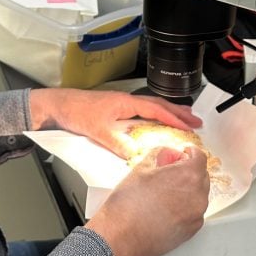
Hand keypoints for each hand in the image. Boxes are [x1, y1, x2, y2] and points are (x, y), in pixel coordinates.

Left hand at [29, 87, 201, 158]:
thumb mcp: (97, 130)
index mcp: (125, 102)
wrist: (59, 105)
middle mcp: (126, 101)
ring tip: (185, 119)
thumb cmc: (76, 111)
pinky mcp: (116, 110)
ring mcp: (122, 105)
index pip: (156, 109)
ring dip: (169, 113)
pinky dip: (156, 116)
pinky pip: (143, 112)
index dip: (174, 118)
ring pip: (152, 107)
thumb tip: (134, 154)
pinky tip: (158, 123)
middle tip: (196, 122)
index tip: (189, 126)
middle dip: (179, 113)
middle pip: (159, 105)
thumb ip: (116, 142)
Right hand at [86, 145, 209, 255]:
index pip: (200, 157)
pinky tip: (166, 207)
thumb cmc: (128, 205)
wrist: (121, 236)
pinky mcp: (191, 231)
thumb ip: (159, 154)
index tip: (184, 153)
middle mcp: (198, 196)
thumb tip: (167, 154)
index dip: (190, 152)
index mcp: (188, 176)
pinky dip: (186, 206)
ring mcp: (196, 215)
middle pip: (201, 176)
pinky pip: (194, 212)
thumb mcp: (141, 168)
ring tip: (165, 192)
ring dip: (188, 189)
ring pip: (199, 195)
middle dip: (189, 170)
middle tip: (170, 172)